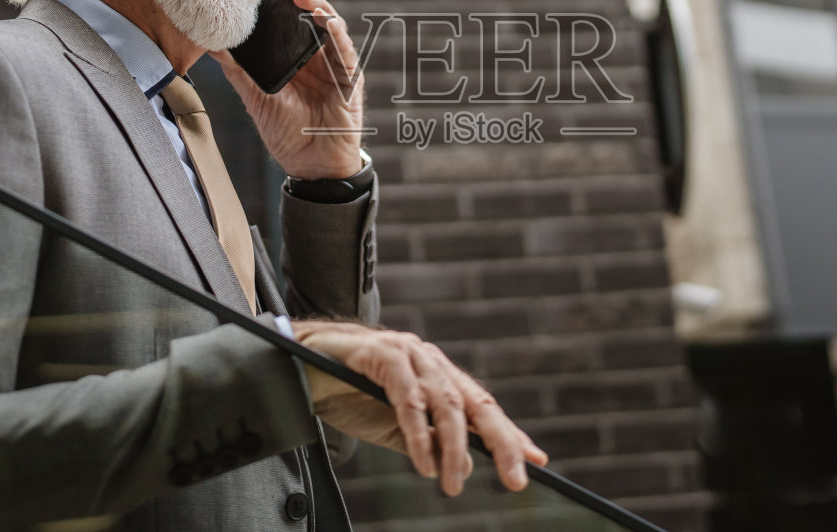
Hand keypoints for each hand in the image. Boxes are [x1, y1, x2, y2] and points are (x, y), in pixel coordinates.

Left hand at [212, 0, 364, 179]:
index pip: (288, 19)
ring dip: (318, 7)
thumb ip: (237, 71)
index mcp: (293, 57)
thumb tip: (211, 45)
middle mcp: (315, 56)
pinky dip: (337, 33)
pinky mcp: (349, 78)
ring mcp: (333, 65)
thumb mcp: (255, 98)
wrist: (310, 165)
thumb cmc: (285, 134)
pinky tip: (326, 20)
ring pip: (330, 25)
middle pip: (310, 15)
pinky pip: (344, 49)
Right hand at [292, 320, 547, 495]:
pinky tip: (424, 462)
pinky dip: (418, 434)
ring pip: (445, 403)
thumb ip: (428, 442)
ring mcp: (408, 354)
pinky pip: (409, 400)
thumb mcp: (396, 427)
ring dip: (454, 449)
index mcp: (437, 375)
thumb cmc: (349, 394)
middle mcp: (429, 360)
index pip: (480, 407)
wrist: (300, 368)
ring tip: (454, 483)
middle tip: (516, 478)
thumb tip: (464, 467)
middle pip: (474, 403)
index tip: (536, 461)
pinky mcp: (382, 354)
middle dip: (501, 442)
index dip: (509, 434)